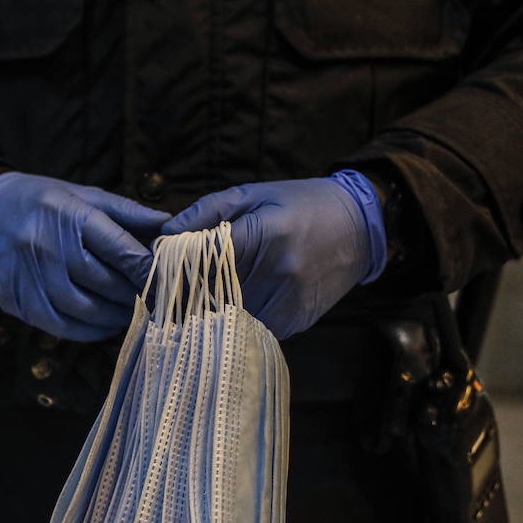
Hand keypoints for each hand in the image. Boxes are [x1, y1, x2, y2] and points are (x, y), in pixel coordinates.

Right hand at [0, 172, 168, 340]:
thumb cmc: (39, 201)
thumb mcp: (80, 194)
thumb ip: (125, 212)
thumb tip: (168, 225)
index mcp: (70, 214)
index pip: (120, 250)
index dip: (148, 271)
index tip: (167, 282)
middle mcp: (48, 246)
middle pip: (104, 283)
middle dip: (135, 296)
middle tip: (154, 301)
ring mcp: (30, 276)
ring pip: (84, 310)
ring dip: (115, 317)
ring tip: (131, 313)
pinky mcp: (16, 300)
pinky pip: (60, 326)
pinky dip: (88, 331)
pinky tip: (103, 325)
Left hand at [161, 171, 386, 338]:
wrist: (361, 228)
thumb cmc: (303, 204)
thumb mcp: (255, 194)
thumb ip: (208, 212)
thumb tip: (166, 233)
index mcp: (267, 235)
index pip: (205, 260)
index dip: (178, 267)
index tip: (161, 270)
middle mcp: (279, 274)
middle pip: (214, 294)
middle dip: (191, 291)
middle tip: (175, 289)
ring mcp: (290, 302)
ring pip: (230, 317)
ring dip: (213, 309)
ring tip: (205, 296)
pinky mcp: (296, 322)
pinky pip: (252, 327)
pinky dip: (238, 318)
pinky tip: (237, 302)